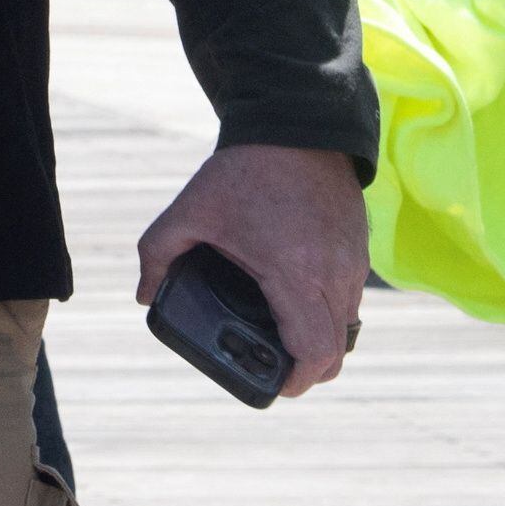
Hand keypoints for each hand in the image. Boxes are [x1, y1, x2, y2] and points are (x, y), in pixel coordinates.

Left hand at [137, 142, 367, 396]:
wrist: (295, 123)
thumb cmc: (242, 171)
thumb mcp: (189, 211)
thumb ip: (158, 255)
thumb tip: (143, 296)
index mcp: (294, 272)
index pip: (314, 352)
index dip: (296, 380)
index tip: (274, 383)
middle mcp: (333, 273)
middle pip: (336, 351)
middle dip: (308, 369)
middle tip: (276, 368)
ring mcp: (353, 260)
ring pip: (349, 326)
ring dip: (322, 341)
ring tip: (286, 338)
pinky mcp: (361, 247)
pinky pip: (353, 298)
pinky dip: (332, 312)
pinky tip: (302, 304)